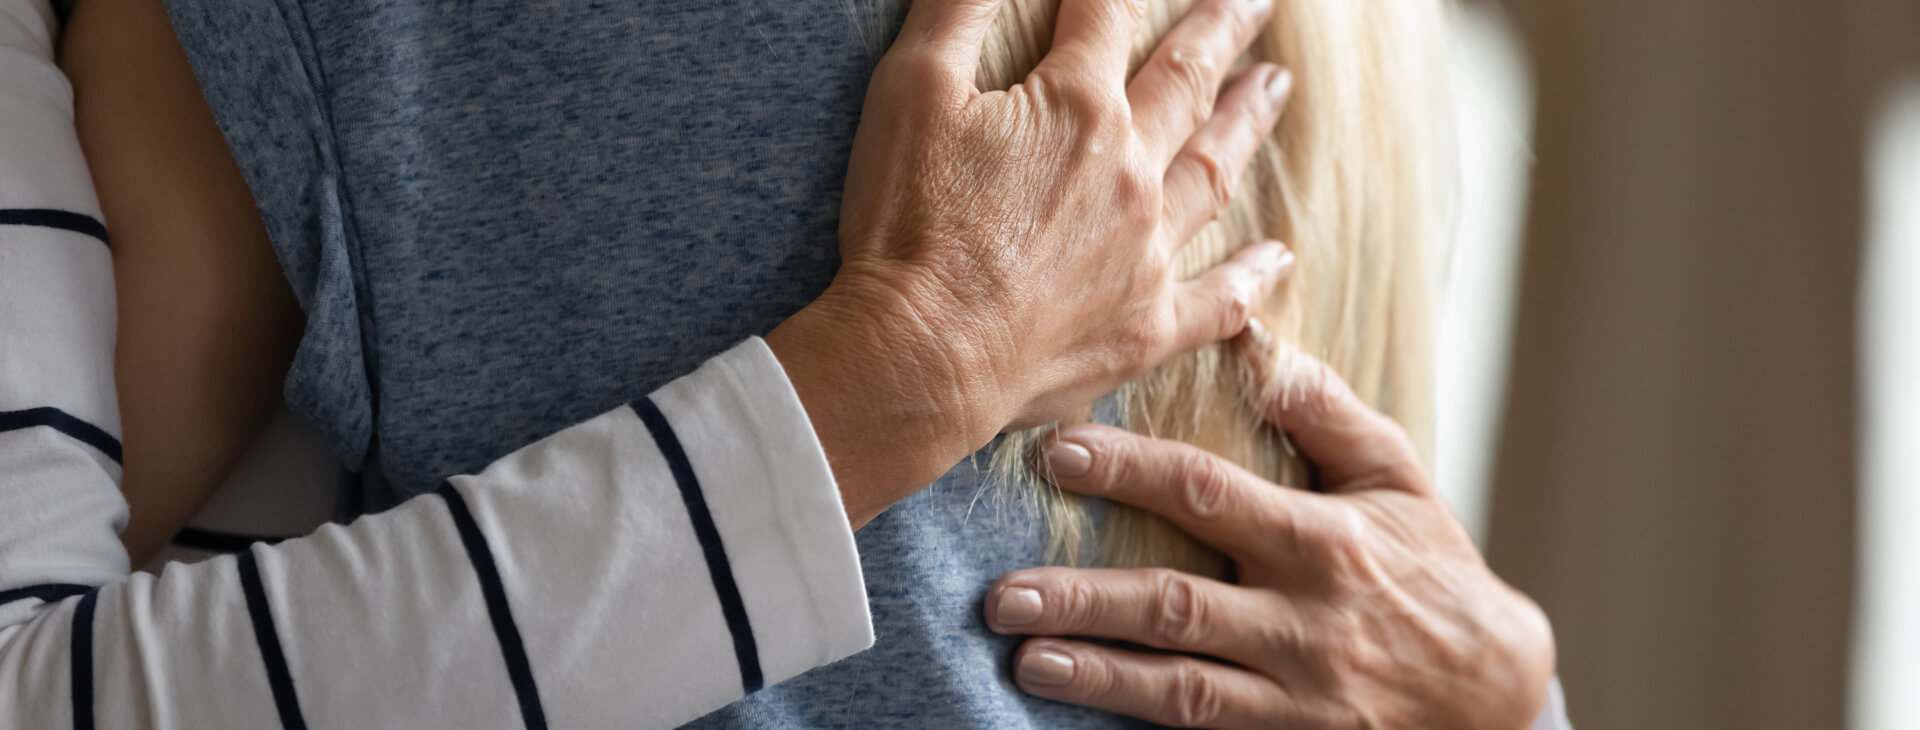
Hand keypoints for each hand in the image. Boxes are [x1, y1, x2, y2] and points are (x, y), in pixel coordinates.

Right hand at [768, 0, 1295, 526]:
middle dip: (1223, 30)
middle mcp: (1131, 170)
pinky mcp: (1146, 325)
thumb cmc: (905, 223)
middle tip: (1258, 2)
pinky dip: (1252, 275)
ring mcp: (1147, 251)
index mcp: (1077, 106)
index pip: (1108, 17)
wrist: (920, 357)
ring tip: (1273, 86)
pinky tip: (1278, 256)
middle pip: (1187, 81)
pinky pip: (1219, 298)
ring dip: (1246, 120)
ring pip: (1213, 169)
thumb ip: (962, 6)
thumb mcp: (912, 86)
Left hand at [984, 328, 1556, 728]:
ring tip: (1024, 657)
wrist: (1496, 690)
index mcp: (1321, 540)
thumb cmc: (1433, 569)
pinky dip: (1139, 722)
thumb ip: (1325, 411)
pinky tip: (1082, 708)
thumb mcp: (1397, 479)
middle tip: (1002, 592)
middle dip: (1084, 597)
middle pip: (1176, 603)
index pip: (1207, 495)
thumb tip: (1254, 339)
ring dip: (1096, 672)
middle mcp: (1304, 621)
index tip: (1055, 452)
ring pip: (1181, 686)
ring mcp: (1296, 694)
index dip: (1128, 471)